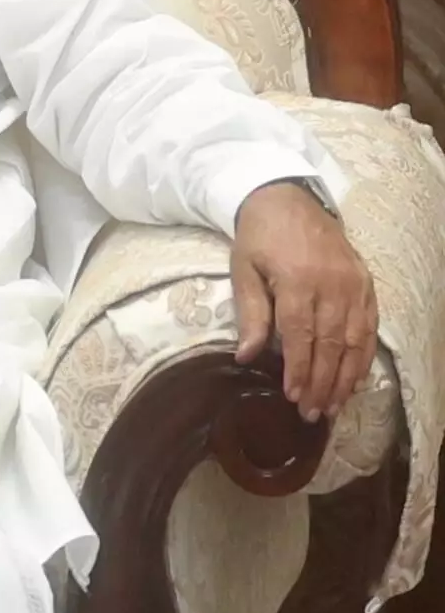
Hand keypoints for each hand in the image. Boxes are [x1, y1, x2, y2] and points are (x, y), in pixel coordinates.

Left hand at [232, 180, 377, 423]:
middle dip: (322, 382)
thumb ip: (250, 313)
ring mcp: (353, 285)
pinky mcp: (366, 285)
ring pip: (354, 340)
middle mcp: (331, 285)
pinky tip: (355, 379)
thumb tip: (247, 356)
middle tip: (313, 413)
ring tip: (334, 406)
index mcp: (297, 280)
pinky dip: (363, 357)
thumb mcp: (243, 269)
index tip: (294, 396)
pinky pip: (369, 328)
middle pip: (330, 344)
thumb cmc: (258, 237)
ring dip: (345, 377)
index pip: (300, 335)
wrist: (287, 198)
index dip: (299, 369)